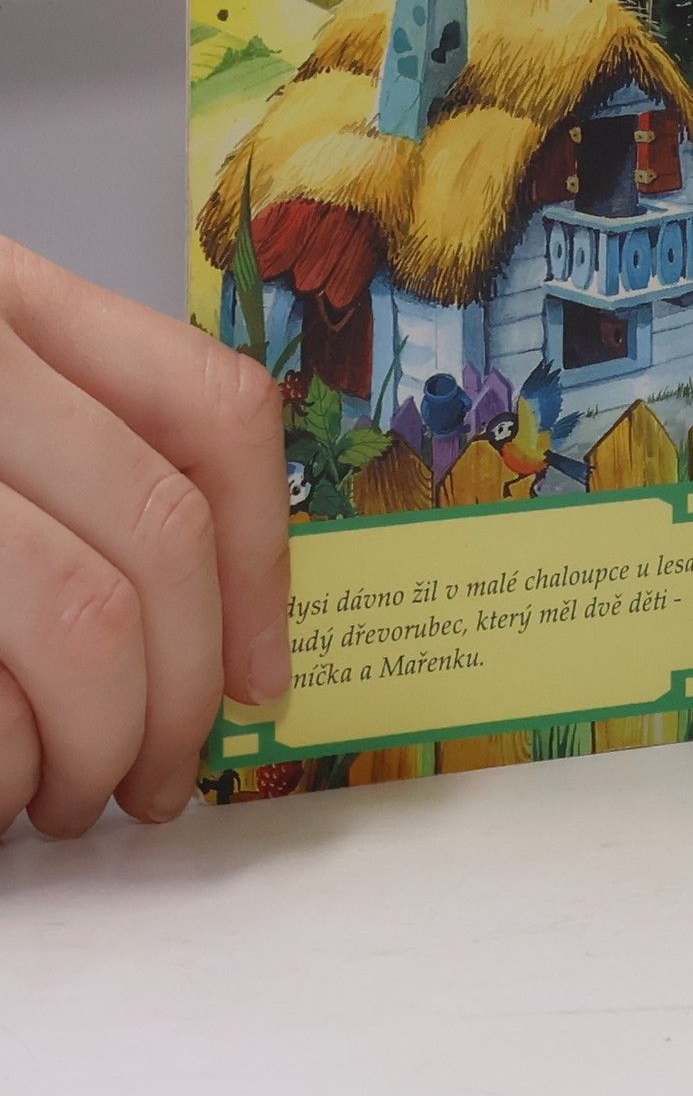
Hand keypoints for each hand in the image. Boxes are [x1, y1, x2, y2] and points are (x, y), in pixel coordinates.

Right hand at [0, 239, 290, 836]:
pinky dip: (6, 760)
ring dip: (103, 741)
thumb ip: (71, 460)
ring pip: (79, 618)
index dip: (260, 564)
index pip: (212, 414)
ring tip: (75, 798)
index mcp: (1, 297)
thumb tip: (222, 628)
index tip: (264, 679)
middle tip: (165, 777)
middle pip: (154, 537)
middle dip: (184, 692)